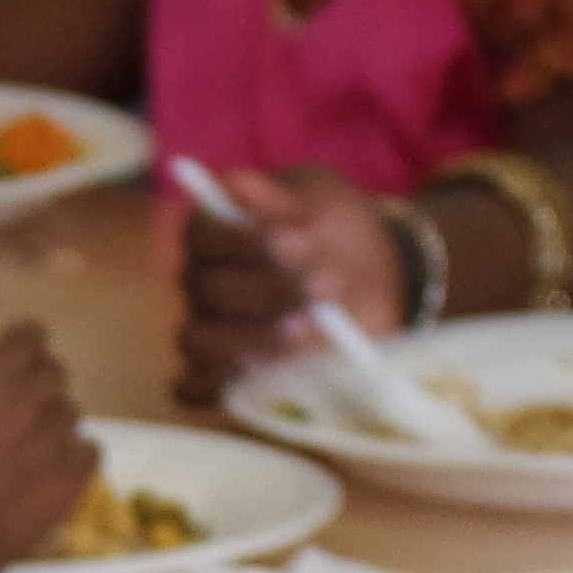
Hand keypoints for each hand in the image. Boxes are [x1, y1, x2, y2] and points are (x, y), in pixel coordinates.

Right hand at [0, 324, 93, 572]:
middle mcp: (29, 402)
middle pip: (56, 370)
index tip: (16, 351)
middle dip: (43, 379)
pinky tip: (57, 468)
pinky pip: (90, 450)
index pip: (29, 336)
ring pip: (72, 411)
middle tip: (24, 400)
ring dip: (56, 420)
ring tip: (36, 442)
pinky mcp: (75, 475)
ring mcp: (57, 439)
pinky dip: (77, 455)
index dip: (26, 341)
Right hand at [177, 166, 398, 403]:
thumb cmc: (342, 234)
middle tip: (324, 286)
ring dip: (251, 339)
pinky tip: (263, 375)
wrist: (375, 282)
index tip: (289, 242)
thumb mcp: (328, 202)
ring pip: (199, 340)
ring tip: (306, 330)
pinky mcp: (221, 374)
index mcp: (216, 231)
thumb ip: (288, 200)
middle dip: (265, 290)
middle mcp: (202, 280)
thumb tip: (242, 185)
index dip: (239, 241)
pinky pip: (197, 387)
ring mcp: (208, 329)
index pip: (201, 234)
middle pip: (207, 289)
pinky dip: (222, 384)